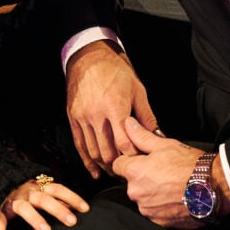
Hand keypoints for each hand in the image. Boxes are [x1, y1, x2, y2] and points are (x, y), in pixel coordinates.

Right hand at [0, 176, 89, 229]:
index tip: (86, 209)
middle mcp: (27, 192)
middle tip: (72, 222)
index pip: (58, 189)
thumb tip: (80, 211)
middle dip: (58, 209)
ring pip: (23, 208)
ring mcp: (13, 202)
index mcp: (39, 187)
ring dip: (35, 218)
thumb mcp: (43, 195)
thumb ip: (58, 202)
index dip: (72, 197)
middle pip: (44, 198)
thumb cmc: (28, 196)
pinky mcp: (0, 212)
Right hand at [66, 42, 158, 177]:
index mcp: (115, 107)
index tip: (140, 162)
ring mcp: (82, 117)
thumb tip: (157, 136)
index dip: (133, 156)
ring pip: (93, 151)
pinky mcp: (73, 118)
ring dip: (104, 165)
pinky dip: (87, 161)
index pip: (124, 142)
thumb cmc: (116, 71)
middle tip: (129, 171)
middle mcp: (96, 114)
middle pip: (107, 151)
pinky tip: (95, 170)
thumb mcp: (137, 90)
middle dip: (119, 165)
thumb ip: (146, 116)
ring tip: (115, 171)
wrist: (89, 57)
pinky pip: (79, 144)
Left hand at [112, 119, 206, 228]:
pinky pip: (154, 212)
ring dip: (152, 192)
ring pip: (143, 197)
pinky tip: (175, 196)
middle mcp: (136, 193)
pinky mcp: (159, 222)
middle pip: (131, 182)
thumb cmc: (190, 164)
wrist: (213, 188)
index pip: (118, 165)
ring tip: (171, 184)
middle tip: (162, 170)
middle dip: (142, 176)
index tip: (143, 159)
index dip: (130, 160)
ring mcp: (147, 210)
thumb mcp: (165, 144)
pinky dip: (161, 206)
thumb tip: (128, 125)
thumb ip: (141, 136)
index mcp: (134, 172)